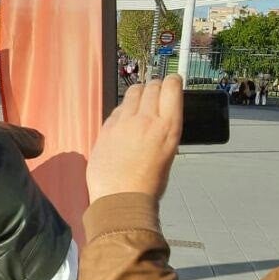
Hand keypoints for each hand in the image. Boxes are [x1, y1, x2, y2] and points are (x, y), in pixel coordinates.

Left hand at [87, 77, 182, 203]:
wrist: (120, 198)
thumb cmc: (147, 184)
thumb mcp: (168, 154)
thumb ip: (163, 131)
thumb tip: (160, 121)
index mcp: (168, 127)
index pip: (171, 87)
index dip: (172, 81)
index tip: (172, 81)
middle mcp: (146, 119)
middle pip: (151, 86)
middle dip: (155, 86)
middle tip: (156, 91)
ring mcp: (123, 122)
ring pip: (132, 93)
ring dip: (139, 93)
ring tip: (140, 100)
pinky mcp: (106, 128)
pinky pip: (117, 109)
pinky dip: (123, 109)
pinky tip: (125, 118)